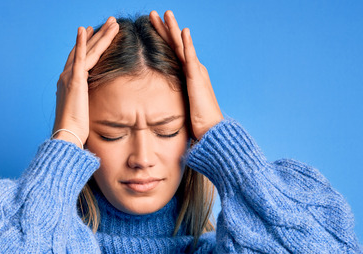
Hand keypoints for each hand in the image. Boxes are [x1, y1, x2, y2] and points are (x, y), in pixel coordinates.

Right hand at [53, 17, 119, 147]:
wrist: (67, 136)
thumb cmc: (76, 131)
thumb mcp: (83, 114)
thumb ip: (87, 105)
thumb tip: (93, 109)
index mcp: (69, 85)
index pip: (80, 59)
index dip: (87, 45)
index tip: (93, 33)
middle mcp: (66, 77)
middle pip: (84, 50)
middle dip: (97, 36)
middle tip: (109, 22)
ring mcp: (69, 77)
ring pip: (88, 50)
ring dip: (100, 35)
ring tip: (112, 22)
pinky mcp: (74, 80)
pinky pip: (80, 57)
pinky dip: (82, 42)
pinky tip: (85, 29)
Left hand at [149, 10, 222, 140]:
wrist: (211, 131)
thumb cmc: (196, 123)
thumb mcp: (179, 106)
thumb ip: (170, 99)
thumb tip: (153, 103)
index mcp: (188, 75)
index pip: (172, 52)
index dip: (162, 38)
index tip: (152, 26)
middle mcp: (193, 69)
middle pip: (176, 44)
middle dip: (165, 27)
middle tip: (154, 13)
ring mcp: (196, 72)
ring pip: (182, 46)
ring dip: (174, 29)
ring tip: (166, 14)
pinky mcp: (198, 79)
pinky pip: (191, 59)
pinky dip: (187, 44)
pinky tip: (184, 32)